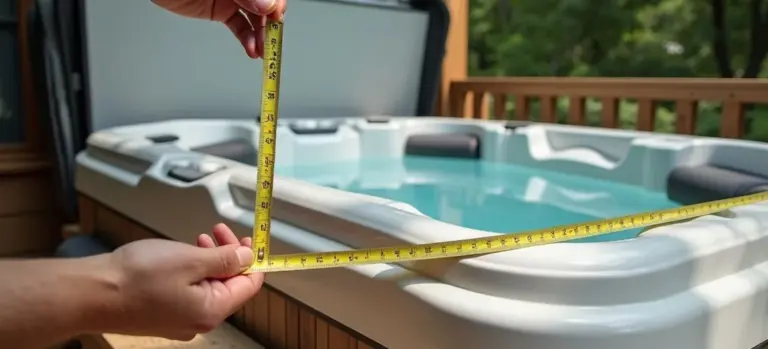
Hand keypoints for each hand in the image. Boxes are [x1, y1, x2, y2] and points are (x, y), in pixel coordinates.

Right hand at [107, 224, 264, 339]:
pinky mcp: (162, 313)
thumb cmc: (137, 277)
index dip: (252, 260)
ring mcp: (179, 319)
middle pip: (229, 285)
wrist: (91, 293)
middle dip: (229, 255)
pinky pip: (189, 290)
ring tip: (202, 237)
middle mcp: (198, 321)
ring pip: (208, 285)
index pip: (249, 286)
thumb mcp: (191, 259)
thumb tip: (248, 257)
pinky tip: (183, 253)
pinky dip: (192, 269)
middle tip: (220, 230)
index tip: (248, 238)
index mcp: (211, 310)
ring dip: (210, 259)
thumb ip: (225, 259)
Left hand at [151, 0, 286, 58]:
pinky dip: (247, 40)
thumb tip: (267, 6)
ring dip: (261, 37)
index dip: (276, 5)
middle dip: (271, 25)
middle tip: (271, 40)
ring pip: (255, 19)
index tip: (275, 17)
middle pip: (267, 7)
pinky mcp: (221, 11)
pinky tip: (252, 50)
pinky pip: (239, 26)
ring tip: (262, 52)